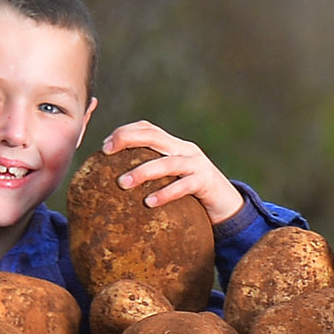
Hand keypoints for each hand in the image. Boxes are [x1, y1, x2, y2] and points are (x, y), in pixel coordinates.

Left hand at [102, 122, 241, 226]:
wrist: (228, 205)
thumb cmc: (193, 194)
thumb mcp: (172, 177)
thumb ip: (153, 172)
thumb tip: (117, 178)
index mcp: (175, 145)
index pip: (147, 128)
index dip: (124, 132)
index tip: (104, 147)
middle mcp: (185, 150)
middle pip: (153, 136)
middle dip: (127, 139)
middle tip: (107, 152)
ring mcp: (197, 165)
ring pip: (166, 163)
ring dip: (142, 172)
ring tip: (122, 183)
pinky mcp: (206, 183)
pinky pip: (183, 186)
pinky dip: (165, 193)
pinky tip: (149, 202)